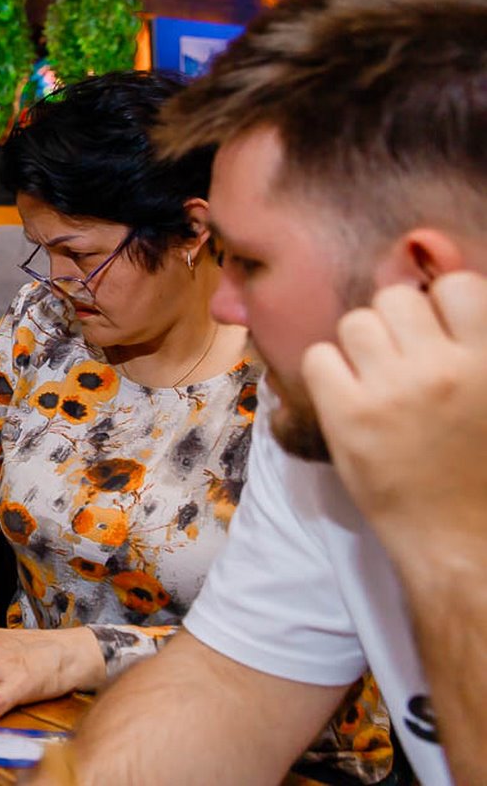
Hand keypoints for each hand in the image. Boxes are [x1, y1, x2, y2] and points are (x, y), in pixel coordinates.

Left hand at [303, 272, 486, 550]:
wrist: (463, 541)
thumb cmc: (482, 462)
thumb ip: (472, 331)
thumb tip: (425, 249)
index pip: (456, 286)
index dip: (443, 307)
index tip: (441, 335)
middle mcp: (444, 368)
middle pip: (396, 300)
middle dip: (397, 325)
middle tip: (406, 363)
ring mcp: (392, 391)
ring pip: (356, 322)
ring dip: (362, 346)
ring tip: (379, 381)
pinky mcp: (347, 415)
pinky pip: (319, 355)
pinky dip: (329, 372)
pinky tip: (350, 398)